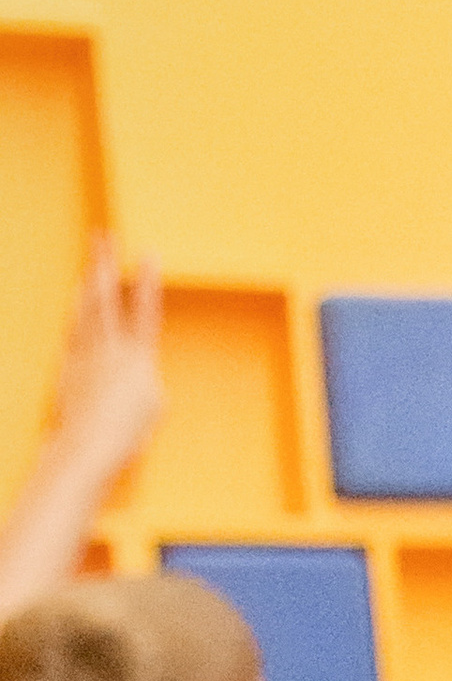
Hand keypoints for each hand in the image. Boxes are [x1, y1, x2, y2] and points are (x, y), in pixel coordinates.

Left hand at [50, 238, 164, 481]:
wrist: (88, 443)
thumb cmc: (128, 433)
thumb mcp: (154, 406)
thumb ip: (148, 378)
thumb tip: (140, 369)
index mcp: (139, 358)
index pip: (146, 312)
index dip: (148, 282)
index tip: (149, 253)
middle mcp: (111, 348)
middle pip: (108, 296)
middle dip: (106, 263)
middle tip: (104, 237)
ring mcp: (86, 353)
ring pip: (87, 308)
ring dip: (90, 281)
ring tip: (92, 262)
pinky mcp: (68, 364)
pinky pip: (74, 329)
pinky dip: (76, 311)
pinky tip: (77, 300)